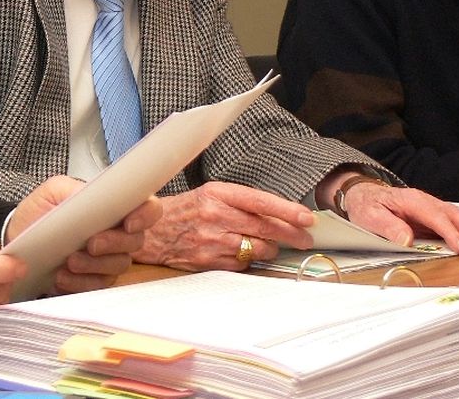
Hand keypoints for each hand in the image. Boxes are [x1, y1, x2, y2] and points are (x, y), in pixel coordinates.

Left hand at [9, 175, 161, 293]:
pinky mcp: (93, 280)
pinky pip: (97, 286)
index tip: (129, 223)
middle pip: (136, 242)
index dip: (146, 214)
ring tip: (68, 261)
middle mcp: (116, 233)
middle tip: (91, 244)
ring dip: (94, 266)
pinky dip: (79, 283)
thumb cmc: (39, 211)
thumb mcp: (53, 191)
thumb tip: (92, 200)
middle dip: (114, 243)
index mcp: (112, 206)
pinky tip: (61, 277)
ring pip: (118, 266)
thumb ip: (74, 191)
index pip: (147, 207)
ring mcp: (107, 259)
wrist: (17, 237)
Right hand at [131, 181, 316, 270]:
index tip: (307, 218)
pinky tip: (242, 253)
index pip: (260, 202)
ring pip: (257, 248)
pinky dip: (248, 260)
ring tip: (267, 244)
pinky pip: (242, 264)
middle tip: (305, 237)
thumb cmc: (185, 210)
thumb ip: (241, 203)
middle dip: (291, 234)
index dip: (287, 210)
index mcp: (217, 193)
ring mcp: (211, 241)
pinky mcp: (208, 262)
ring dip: (269, 248)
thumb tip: (279, 214)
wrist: (151, 230)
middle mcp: (215, 216)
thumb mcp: (210, 194)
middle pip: (264, 228)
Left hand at [331, 178, 458, 253]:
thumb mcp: (370, 216)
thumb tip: (406, 239)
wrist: (365, 195)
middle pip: (455, 214)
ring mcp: (434, 207)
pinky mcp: (438, 214)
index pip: (436, 216)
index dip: (451, 232)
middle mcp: (427, 201)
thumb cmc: (368, 205)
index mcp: (411, 200)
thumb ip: (387, 226)